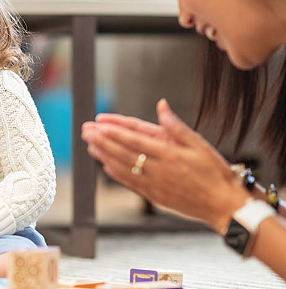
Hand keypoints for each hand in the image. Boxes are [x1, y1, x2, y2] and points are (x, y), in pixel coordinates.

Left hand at [81, 99, 250, 232]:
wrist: (223, 204)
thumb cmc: (214, 171)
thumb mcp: (199, 144)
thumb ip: (177, 126)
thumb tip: (161, 105)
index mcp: (168, 153)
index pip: (134, 139)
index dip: (114, 130)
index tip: (99, 122)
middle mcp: (157, 169)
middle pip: (123, 152)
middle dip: (102, 140)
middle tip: (86, 131)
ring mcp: (154, 184)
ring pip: (122, 168)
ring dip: (104, 156)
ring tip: (89, 146)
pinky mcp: (154, 196)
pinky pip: (131, 183)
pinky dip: (116, 175)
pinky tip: (105, 166)